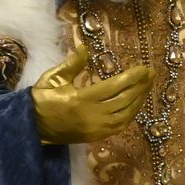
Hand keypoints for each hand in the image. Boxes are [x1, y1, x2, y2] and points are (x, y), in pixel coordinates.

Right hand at [31, 44, 151, 144]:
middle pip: (124, 100)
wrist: (32, 127)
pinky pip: (120, 125)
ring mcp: (96, 128)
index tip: (144, 68)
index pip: (113, 87)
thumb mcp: (53, 78)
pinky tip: (136, 103)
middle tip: (151, 74)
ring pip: (126, 114)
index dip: (131, 77)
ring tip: (147, 87)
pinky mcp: (97, 136)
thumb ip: (71, 64)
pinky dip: (131, 114)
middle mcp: (92, 115)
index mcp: (81, 99)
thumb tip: (84, 47)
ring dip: (139, 100)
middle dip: (140, 87)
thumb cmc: (42, 99)